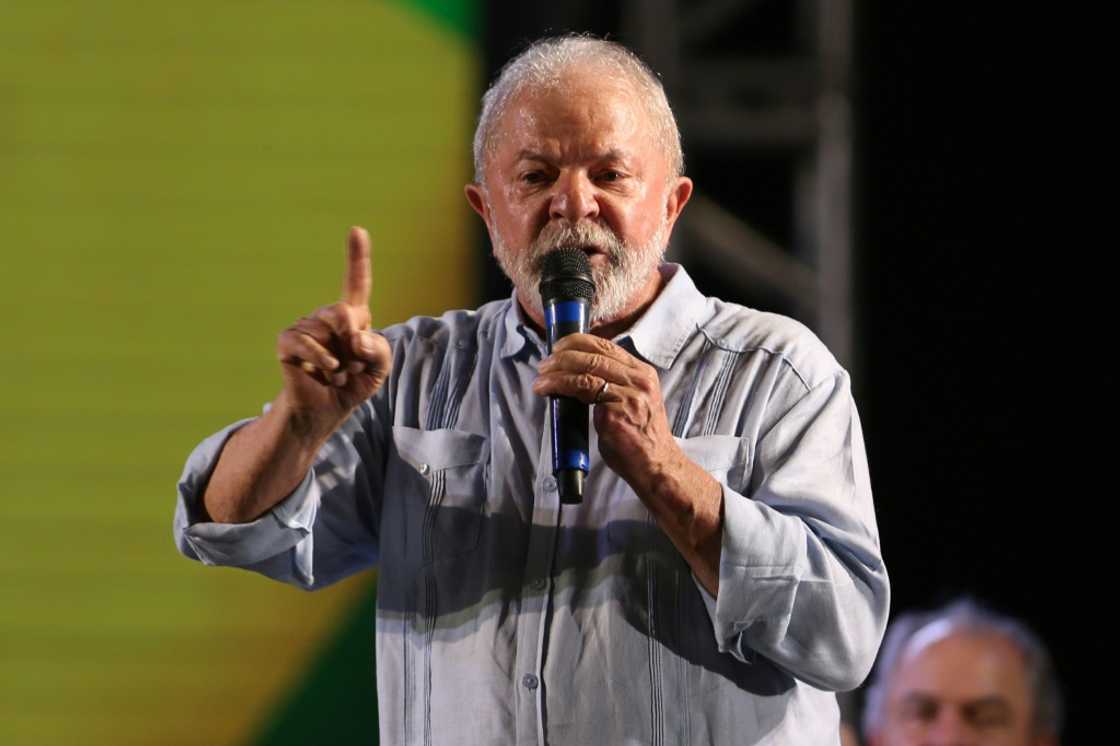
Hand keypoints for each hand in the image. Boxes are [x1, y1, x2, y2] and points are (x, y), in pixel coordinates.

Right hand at [275, 227, 392, 440]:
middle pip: (345, 311)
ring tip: (337, 373)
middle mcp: (327, 316)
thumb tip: (355, 336)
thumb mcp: (380, 367)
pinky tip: (326, 372)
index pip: (356, 282)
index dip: (357, 257)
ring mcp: (305, 326)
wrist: (326, 410)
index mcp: (353, 317)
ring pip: (328, 329)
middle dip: (355, 342)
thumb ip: (379, 348)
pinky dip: (322, 360)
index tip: (357, 230)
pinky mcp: (287, 341)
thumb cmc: (354, 384)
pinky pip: (305, 341)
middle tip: (353, 364)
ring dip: (341, 360)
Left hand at [532, 333, 723, 593]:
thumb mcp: (632, 402)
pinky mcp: (616, 411)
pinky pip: (583, 389)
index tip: (559, 346)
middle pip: (595, 354)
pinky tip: (547, 389)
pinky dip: (560, 385)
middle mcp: (639, 379)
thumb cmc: (641, 439)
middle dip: (564, 354)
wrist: (656, 466)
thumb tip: (579, 379)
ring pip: (586, 368)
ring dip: (557, 370)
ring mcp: (629, 394)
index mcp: (644, 374)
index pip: (608, 347)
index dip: (579, 342)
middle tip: (545, 362)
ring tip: (541, 376)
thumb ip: (614, 387)